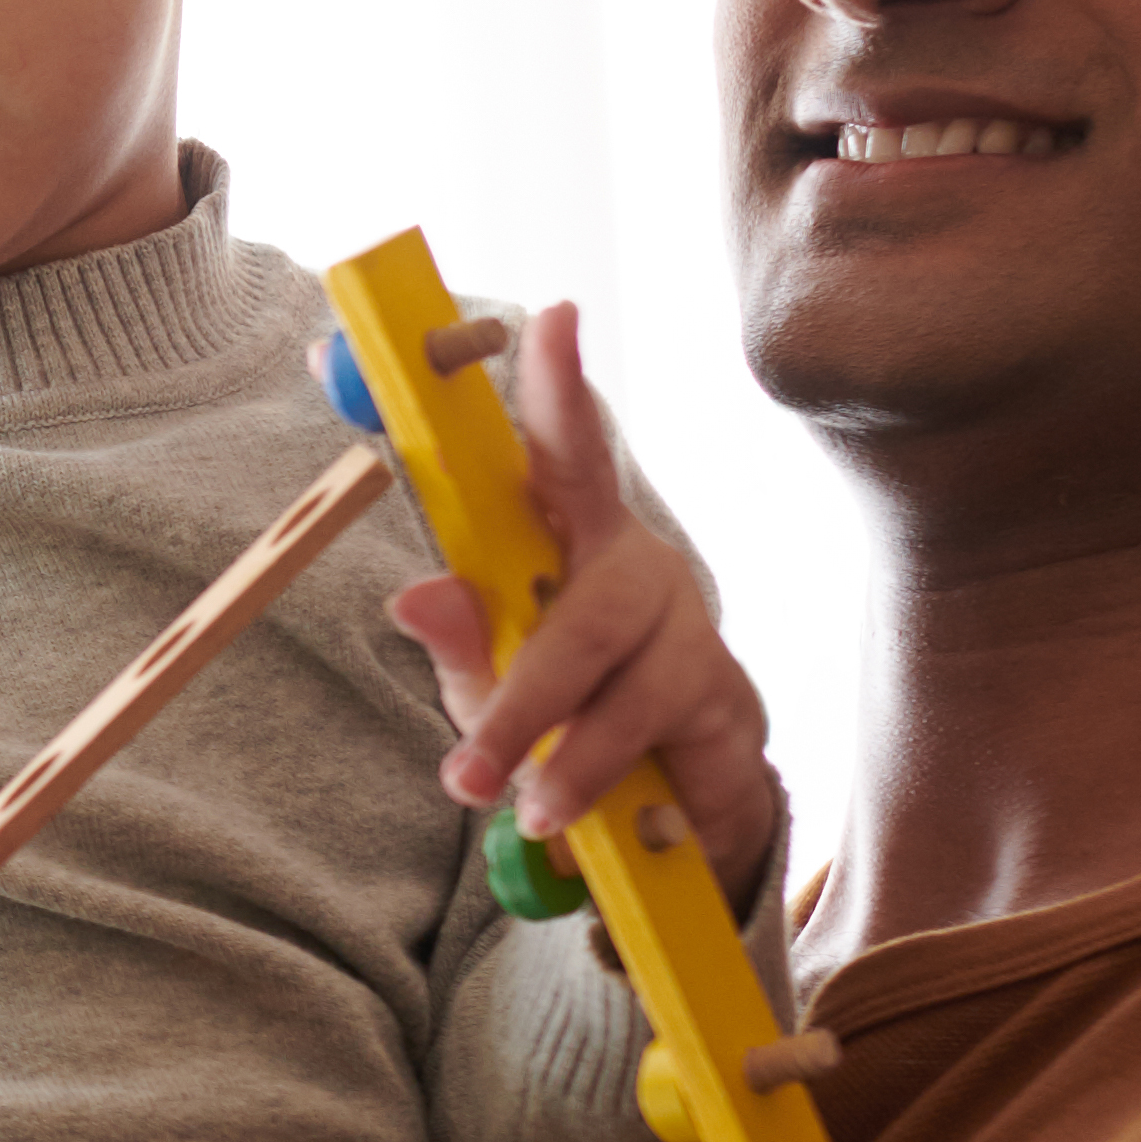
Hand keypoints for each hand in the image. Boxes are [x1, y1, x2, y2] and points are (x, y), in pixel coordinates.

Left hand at [389, 303, 784, 898]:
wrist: (667, 810)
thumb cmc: (563, 711)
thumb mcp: (488, 680)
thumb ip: (460, 639)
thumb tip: (410, 593)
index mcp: (573, 542)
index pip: (569, 450)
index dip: (560, 385)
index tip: (553, 318)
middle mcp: (639, 572)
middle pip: (591, 606)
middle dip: (524, 697)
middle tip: (467, 775)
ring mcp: (693, 638)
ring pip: (632, 688)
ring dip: (572, 762)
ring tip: (531, 814)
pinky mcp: (731, 710)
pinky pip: (679, 749)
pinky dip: (627, 794)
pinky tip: (602, 824)